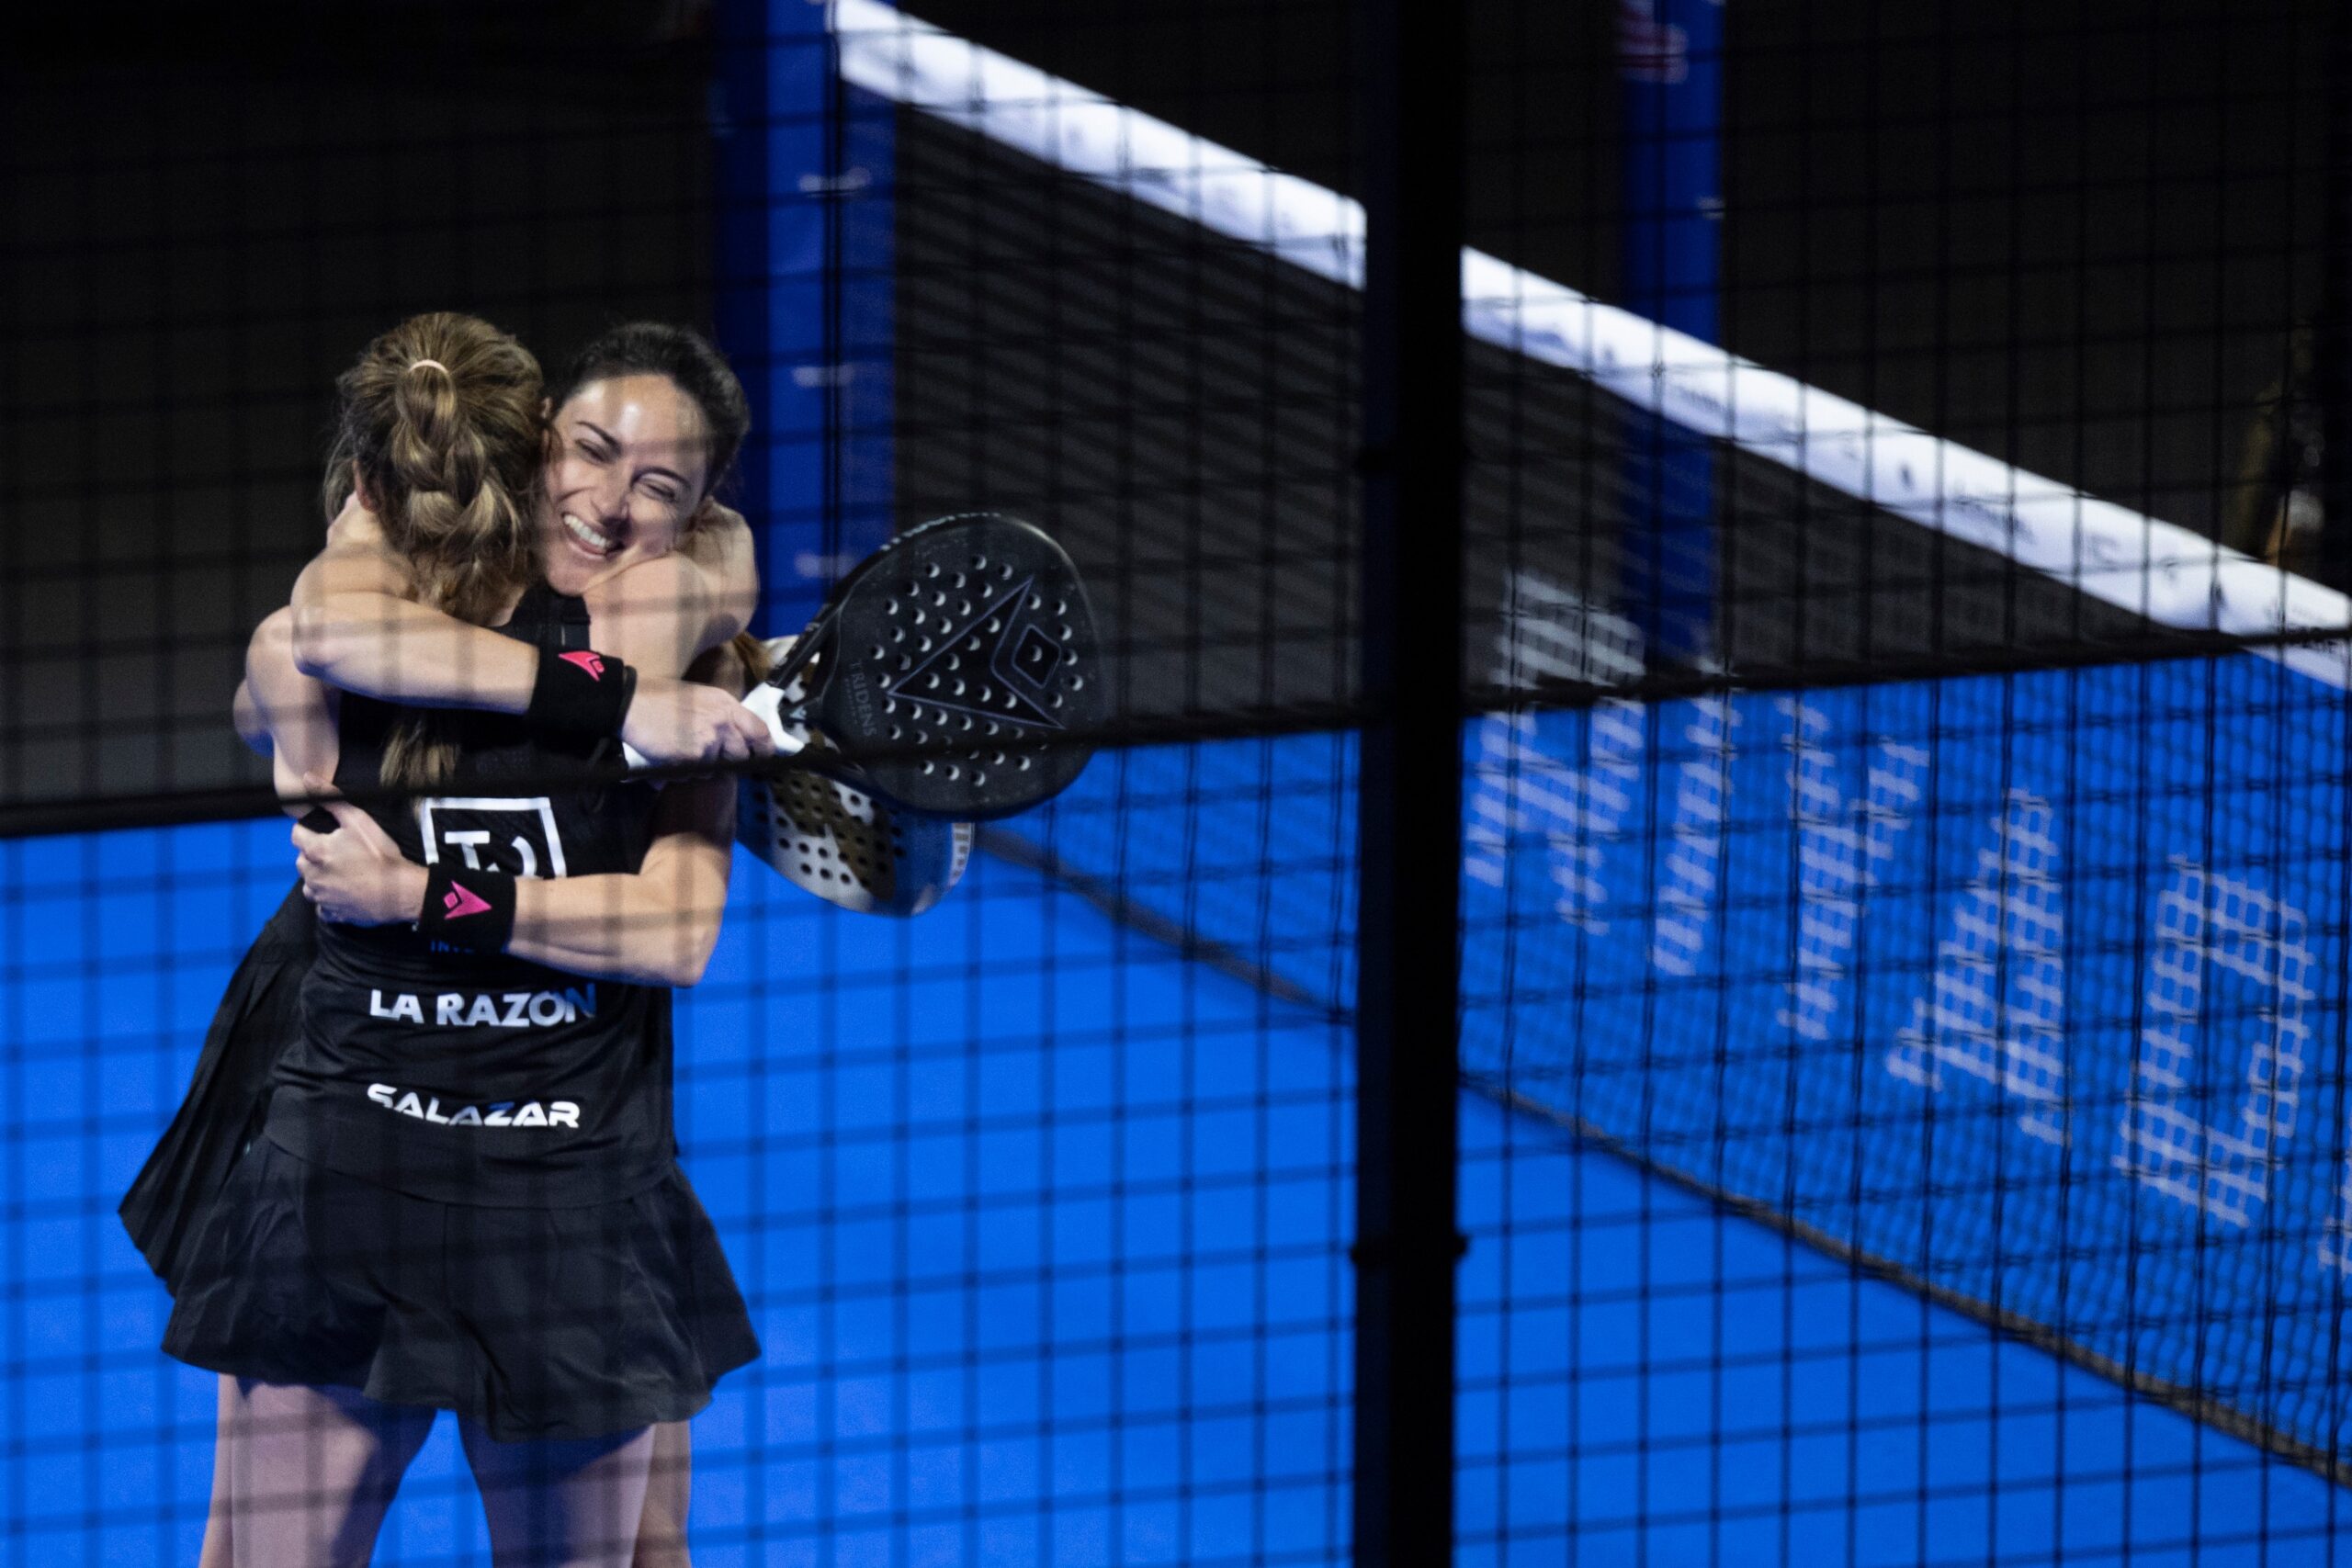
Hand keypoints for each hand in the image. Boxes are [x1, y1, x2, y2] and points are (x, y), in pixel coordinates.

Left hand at [293, 776, 428, 925]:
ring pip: (309, 884)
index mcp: (316, 851)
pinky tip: (346, 892)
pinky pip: (322, 905)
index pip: (297, 836)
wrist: (400, 891)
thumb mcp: (359, 820)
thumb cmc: (380, 854)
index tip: (328, 834)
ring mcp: (320, 897)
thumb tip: (306, 778)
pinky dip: (329, 899)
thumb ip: (331, 799)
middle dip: (315, 855)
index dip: (311, 832)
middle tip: (340, 853)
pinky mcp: (331, 913)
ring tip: (343, 873)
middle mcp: (311, 875)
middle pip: (302, 860)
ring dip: (319, 878)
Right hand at [621, 675, 774, 766]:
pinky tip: (667, 757)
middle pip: (741, 755)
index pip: (760, 730)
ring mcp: (711, 740)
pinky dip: (681, 773)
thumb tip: (734, 739)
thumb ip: (719, 716)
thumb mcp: (698, 698)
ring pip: (715, 769)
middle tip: (706, 758)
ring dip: (700, 768)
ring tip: (678, 752)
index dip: (764, 748)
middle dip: (726, 762)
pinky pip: (694, 775)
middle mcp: (724, 722)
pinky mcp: (694, 757)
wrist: (629, 704)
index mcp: (726, 704)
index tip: (762, 757)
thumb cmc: (659, 699)